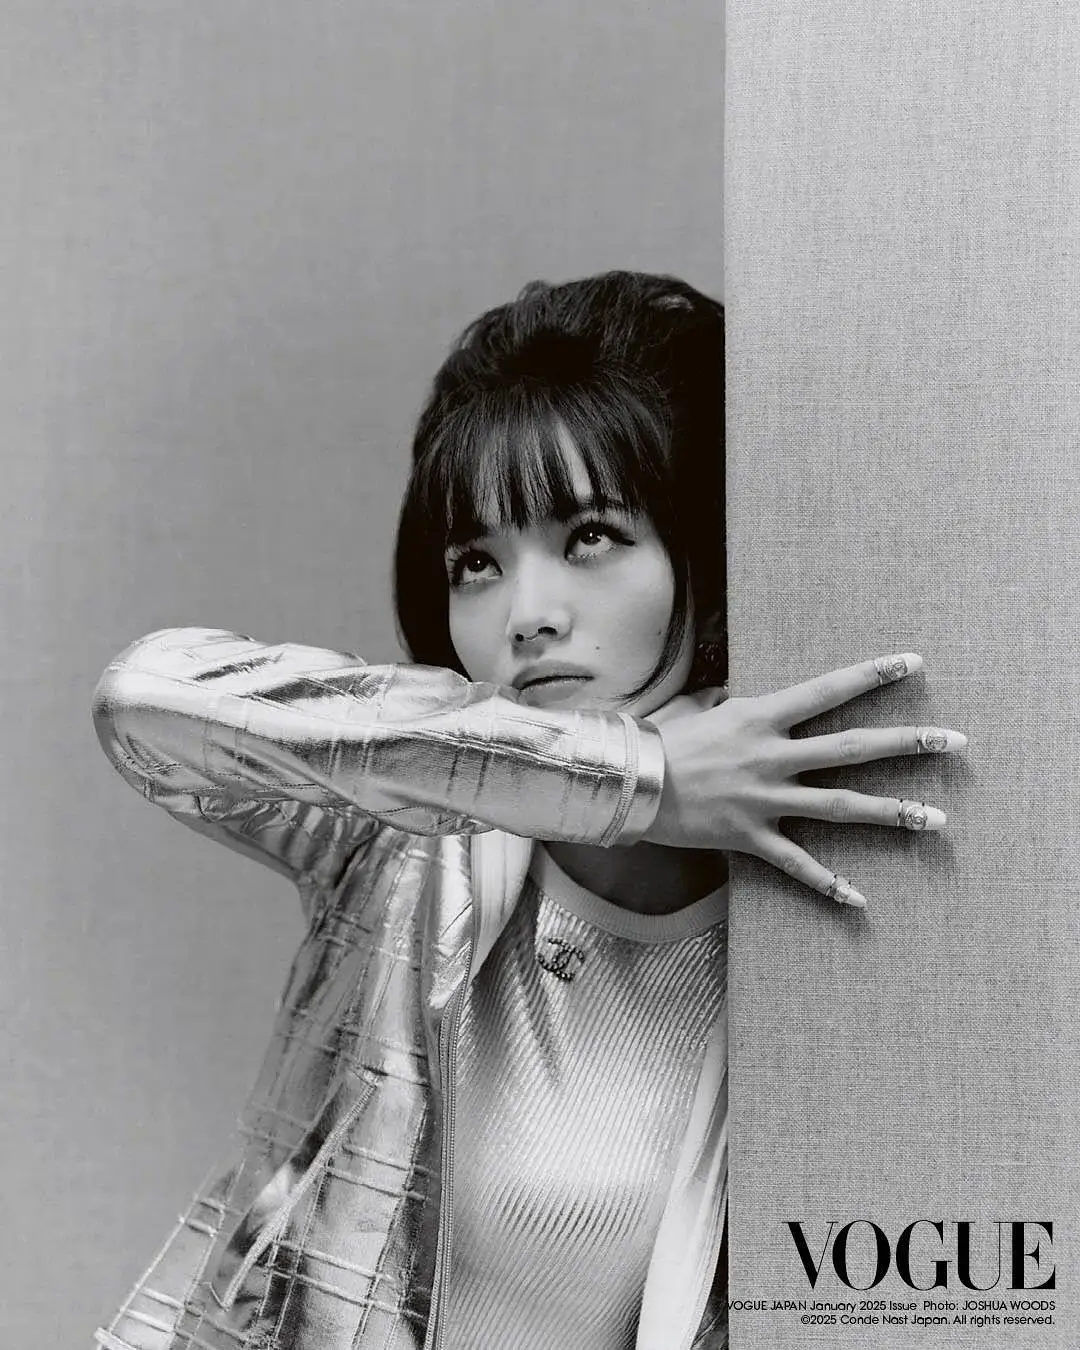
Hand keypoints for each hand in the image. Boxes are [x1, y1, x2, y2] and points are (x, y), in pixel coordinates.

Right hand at [643, 653, 965, 905]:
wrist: (630, 782)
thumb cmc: (664, 740)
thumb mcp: (706, 710)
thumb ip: (740, 707)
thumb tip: (752, 699)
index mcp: (762, 718)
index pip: (828, 691)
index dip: (872, 675)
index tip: (913, 664)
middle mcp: (773, 756)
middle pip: (854, 748)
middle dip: (909, 743)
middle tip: (954, 741)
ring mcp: (766, 798)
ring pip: (842, 806)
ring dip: (893, 811)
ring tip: (937, 819)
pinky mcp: (751, 836)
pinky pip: (797, 863)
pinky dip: (828, 883)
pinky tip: (860, 900)